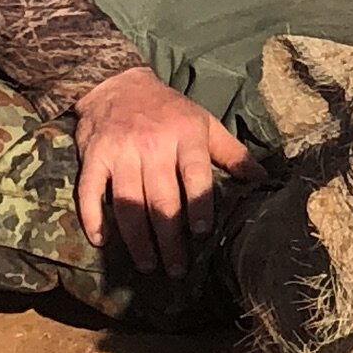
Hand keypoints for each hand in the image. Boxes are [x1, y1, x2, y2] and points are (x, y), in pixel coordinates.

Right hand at [74, 66, 267, 278]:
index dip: (199, 204)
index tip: (202, 232)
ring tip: (148, 265)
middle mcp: (153, 144)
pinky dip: (92, 217)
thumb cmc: (169, 109)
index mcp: (185, 136)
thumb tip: (262, 180)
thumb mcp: (204, 124)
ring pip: (127, 202)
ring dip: (137, 239)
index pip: (194, 174)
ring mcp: (121, 151)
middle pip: (161, 198)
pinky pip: (89, 192)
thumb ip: (232, 154)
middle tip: (177, 269)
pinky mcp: (93, 156)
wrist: (118, 83)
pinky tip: (100, 241)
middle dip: (169, 238)